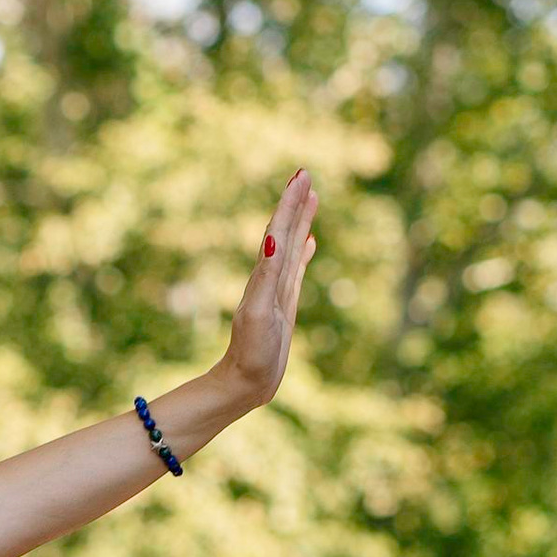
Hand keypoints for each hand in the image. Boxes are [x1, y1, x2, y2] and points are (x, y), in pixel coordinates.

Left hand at [222, 168, 316, 405]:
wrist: (245, 382)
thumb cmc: (252, 352)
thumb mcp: (259, 313)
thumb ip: (264, 276)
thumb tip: (272, 239)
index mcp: (264, 274)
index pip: (278, 230)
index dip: (289, 203)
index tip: (300, 176)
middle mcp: (269, 277)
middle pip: (284, 231)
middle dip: (295, 203)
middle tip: (306, 174)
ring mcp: (277, 289)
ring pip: (291, 246)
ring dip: (300, 221)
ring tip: (311, 197)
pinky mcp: (283, 303)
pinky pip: (295, 270)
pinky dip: (302, 252)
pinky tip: (308, 242)